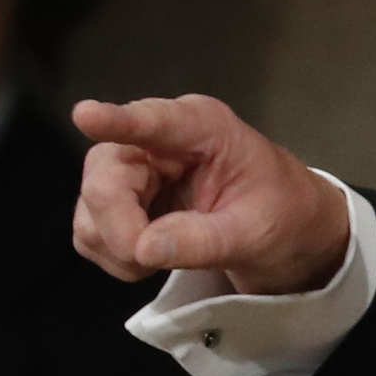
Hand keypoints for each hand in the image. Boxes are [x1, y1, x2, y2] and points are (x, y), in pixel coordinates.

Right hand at [72, 94, 350, 295]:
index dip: (116, 121)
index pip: (153, 122)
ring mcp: (134, 169)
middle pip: (105, 178)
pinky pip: (91, 232)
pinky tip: (154, 257)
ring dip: (119, 247)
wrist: (291, 233)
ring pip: (91, 209)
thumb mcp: (256, 232)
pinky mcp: (120, 202)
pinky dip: (116, 256)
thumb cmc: (285, 216)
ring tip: (171, 256)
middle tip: (149, 259)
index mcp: (203, 128)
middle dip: (120, 227)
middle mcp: (158, 140)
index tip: (85, 115)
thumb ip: (202, 239)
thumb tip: (143, 247)